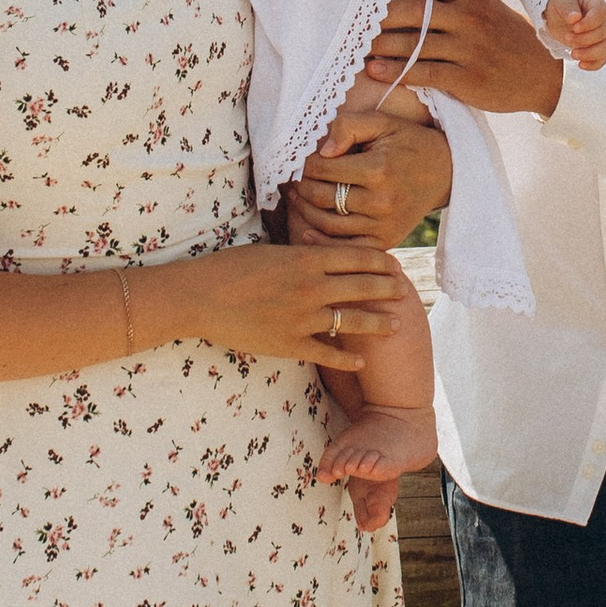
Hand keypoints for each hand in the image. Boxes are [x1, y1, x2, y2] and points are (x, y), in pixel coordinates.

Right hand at [168, 239, 407, 369]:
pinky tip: (362, 362)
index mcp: (306, 259)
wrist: (199, 296)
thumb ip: (299, 251)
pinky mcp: (289, 344)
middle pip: (363, 287)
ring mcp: (302, 318)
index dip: (380, 262)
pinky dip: (346, 359)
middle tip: (405, 290)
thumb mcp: (269, 249)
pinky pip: (326, 353)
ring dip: (377, 323)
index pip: (357, 258)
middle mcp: (311, 288)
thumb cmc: (229, 267)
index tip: (395, 265)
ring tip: (395, 324)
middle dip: (388, 289)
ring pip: (352, 321)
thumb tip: (318, 243)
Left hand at [286, 112, 454, 244]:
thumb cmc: (408, 143)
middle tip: (292, 179)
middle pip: (321, 197)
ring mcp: (383, 225)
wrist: (446, 173)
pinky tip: (307, 229)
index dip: (304, 163)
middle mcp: (381, 201)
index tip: (299, 159)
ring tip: (296, 198)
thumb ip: (349, 127)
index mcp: (378, 170)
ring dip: (304, 211)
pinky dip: (322, 242)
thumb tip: (322, 150)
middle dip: (300, 186)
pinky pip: (344, 247)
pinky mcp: (386, 241)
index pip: (322, 168)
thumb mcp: (383, 123)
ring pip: (327, 224)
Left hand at [363, 0, 564, 117]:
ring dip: (381, 46)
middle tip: (353, 19)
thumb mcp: (485, 8)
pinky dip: (396, 72)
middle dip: (379, 16)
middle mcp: (469, 18)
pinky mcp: (467, 78)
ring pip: (414, 43)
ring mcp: (469, 49)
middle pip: (413, 12)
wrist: (542, 75)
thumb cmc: (505, 38)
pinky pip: (424, 72)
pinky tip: (376, 71)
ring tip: (357, 47)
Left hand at [542, 0, 605, 71]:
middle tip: (567, 38)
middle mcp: (602, 20)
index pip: (600, 15)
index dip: (588, 24)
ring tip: (573, 54)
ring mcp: (601, 35)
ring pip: (605, 48)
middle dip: (584, 39)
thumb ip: (568, 7)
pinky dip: (593, 64)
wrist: (560, 11)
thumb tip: (575, 17)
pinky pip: (601, 58)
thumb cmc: (564, 1)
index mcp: (596, 4)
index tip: (574, 27)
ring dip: (590, 54)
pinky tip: (581, 64)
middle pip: (602, 33)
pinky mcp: (596, 47)